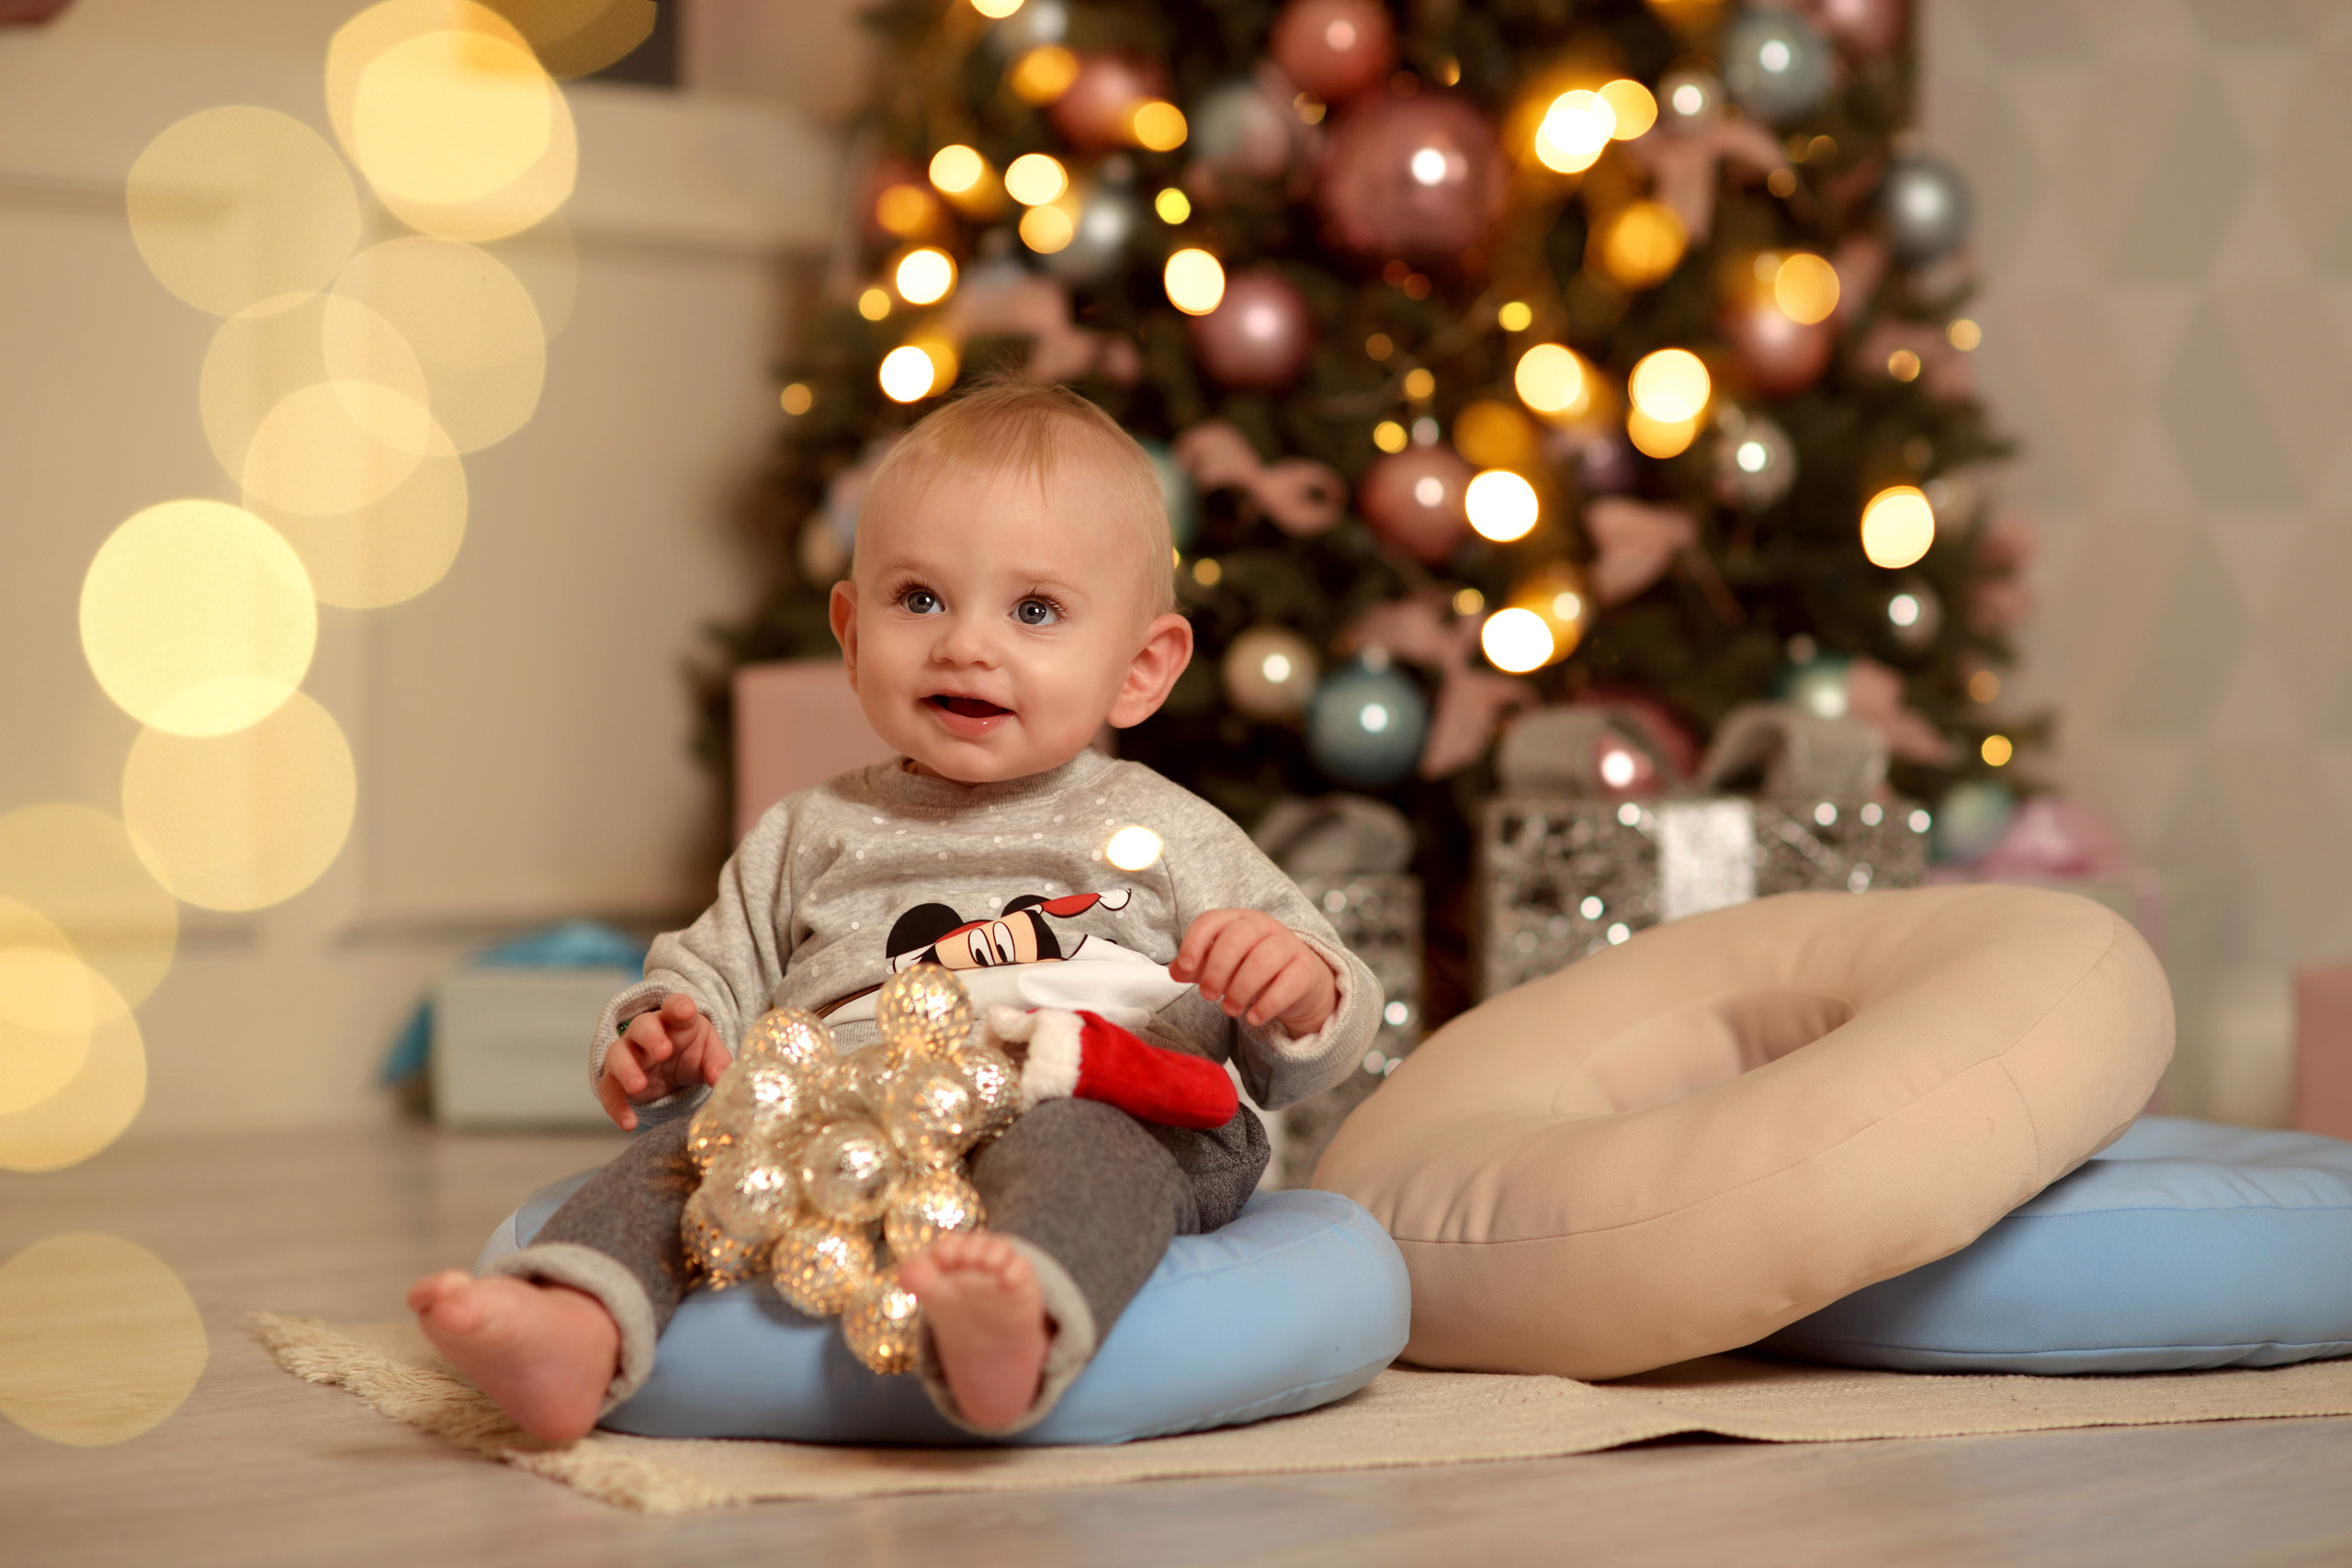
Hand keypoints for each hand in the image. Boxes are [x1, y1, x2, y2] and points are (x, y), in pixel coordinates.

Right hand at [596, 994, 730, 1130]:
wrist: (673, 1066)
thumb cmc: (692, 1050)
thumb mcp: (710, 1054)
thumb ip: (718, 1065)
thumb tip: (722, 1081)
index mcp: (674, 1019)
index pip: (674, 1005)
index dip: (679, 1007)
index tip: (686, 1011)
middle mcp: (646, 1032)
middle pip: (642, 1026)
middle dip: (651, 1037)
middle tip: (663, 1051)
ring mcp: (628, 1053)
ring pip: (618, 1055)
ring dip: (627, 1069)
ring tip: (638, 1086)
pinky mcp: (616, 1079)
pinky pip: (609, 1090)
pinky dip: (616, 1107)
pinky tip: (628, 1123)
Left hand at [1170, 910, 1337, 1036]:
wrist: (1298, 983)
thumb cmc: (1251, 969)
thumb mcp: (1221, 965)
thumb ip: (1196, 966)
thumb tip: (1175, 971)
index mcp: (1237, 919)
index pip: (1211, 920)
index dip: (1194, 943)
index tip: (1185, 967)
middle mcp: (1263, 926)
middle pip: (1235, 940)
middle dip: (1216, 971)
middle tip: (1208, 996)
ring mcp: (1288, 945)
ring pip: (1262, 961)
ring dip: (1240, 990)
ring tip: (1230, 1010)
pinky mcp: (1306, 969)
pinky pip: (1286, 985)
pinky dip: (1266, 1005)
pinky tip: (1253, 1018)